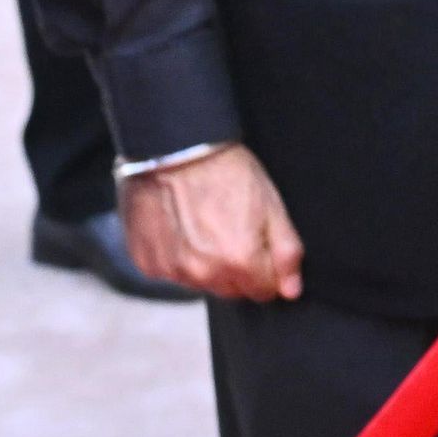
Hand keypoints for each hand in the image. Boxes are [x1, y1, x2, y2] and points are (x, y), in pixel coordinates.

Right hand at [120, 146, 302, 299]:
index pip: (263, 291)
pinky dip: (175, 254)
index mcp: (240, 262)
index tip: (257, 243)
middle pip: (231, 289)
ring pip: (199, 282)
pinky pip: (169, 270)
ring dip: (204, 262)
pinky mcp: (147, 261)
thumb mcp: (271, 204)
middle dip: (235, 267)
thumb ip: (286, 252)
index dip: (265, 269)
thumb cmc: (225, 169)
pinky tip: (178, 225)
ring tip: (201, 222)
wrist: (174, 146)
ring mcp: (172, 270)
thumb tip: (290, 289)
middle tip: (228, 227)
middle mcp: (204, 274)